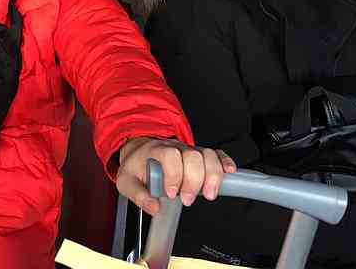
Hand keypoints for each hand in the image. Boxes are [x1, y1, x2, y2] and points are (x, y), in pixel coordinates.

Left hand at [117, 137, 235, 215]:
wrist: (140, 152)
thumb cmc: (136, 167)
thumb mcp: (126, 181)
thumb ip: (137, 194)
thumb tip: (154, 208)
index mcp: (155, 151)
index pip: (170, 155)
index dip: (174, 174)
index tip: (171, 193)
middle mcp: (175, 147)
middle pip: (193, 156)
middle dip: (194, 180)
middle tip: (188, 199)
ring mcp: (189, 150)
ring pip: (208, 155)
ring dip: (213, 175)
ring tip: (209, 194)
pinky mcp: (200, 155)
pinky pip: (216, 153)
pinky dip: (225, 162)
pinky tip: (229, 173)